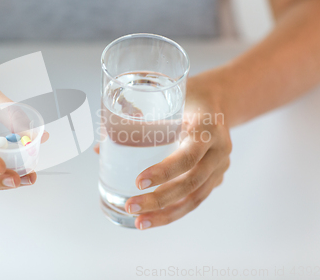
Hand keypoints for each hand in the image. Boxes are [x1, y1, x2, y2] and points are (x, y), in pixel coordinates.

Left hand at [125, 80, 231, 228]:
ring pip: (196, 198)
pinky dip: (175, 210)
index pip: (188, 155)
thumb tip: (98, 148)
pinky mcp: (217, 177)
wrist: (218, 100)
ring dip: (166, 214)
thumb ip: (133, 119)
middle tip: (131, 206)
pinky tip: (154, 217)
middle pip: (191, 183)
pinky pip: (197, 199)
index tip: (139, 181)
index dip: (164, 171)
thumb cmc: (186, 96)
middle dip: (159, 200)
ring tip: (140, 222)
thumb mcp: (165, 98)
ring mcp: (221, 166)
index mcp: (207, 128)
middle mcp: (219, 150)